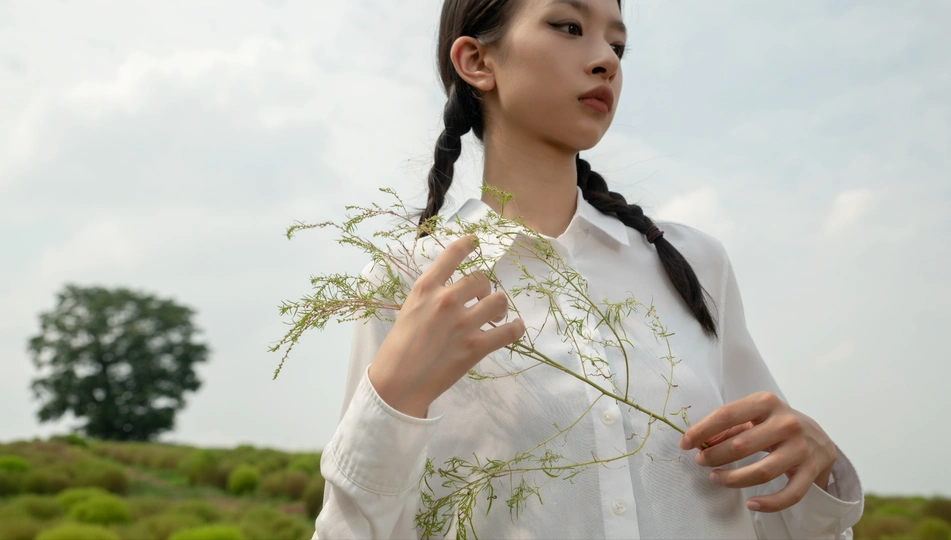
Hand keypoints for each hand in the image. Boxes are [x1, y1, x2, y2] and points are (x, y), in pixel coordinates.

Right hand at [369, 235, 525, 417]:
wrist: (397, 382)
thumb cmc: (398, 348)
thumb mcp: (409, 311)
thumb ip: (430, 297)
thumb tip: (452, 293)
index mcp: (425, 289)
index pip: (451, 255)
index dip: (467, 244)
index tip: (475, 241)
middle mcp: (446, 300)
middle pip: (481, 279)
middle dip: (485, 289)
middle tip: (482, 302)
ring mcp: (462, 324)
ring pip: (499, 300)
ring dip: (500, 306)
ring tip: (496, 316)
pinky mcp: (475, 347)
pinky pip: (509, 331)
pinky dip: (516, 328)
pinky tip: (515, 328)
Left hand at [679, 392, 836, 512]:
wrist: (819, 437)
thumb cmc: (776, 424)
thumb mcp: (754, 417)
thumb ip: (728, 427)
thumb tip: (699, 441)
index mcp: (767, 402)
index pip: (727, 414)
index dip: (702, 430)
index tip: (685, 443)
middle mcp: (786, 423)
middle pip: (741, 445)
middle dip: (714, 456)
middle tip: (700, 461)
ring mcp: (801, 448)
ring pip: (762, 471)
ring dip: (733, 479)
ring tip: (716, 478)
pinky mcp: (811, 471)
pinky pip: (789, 495)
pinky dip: (768, 503)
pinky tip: (750, 504)